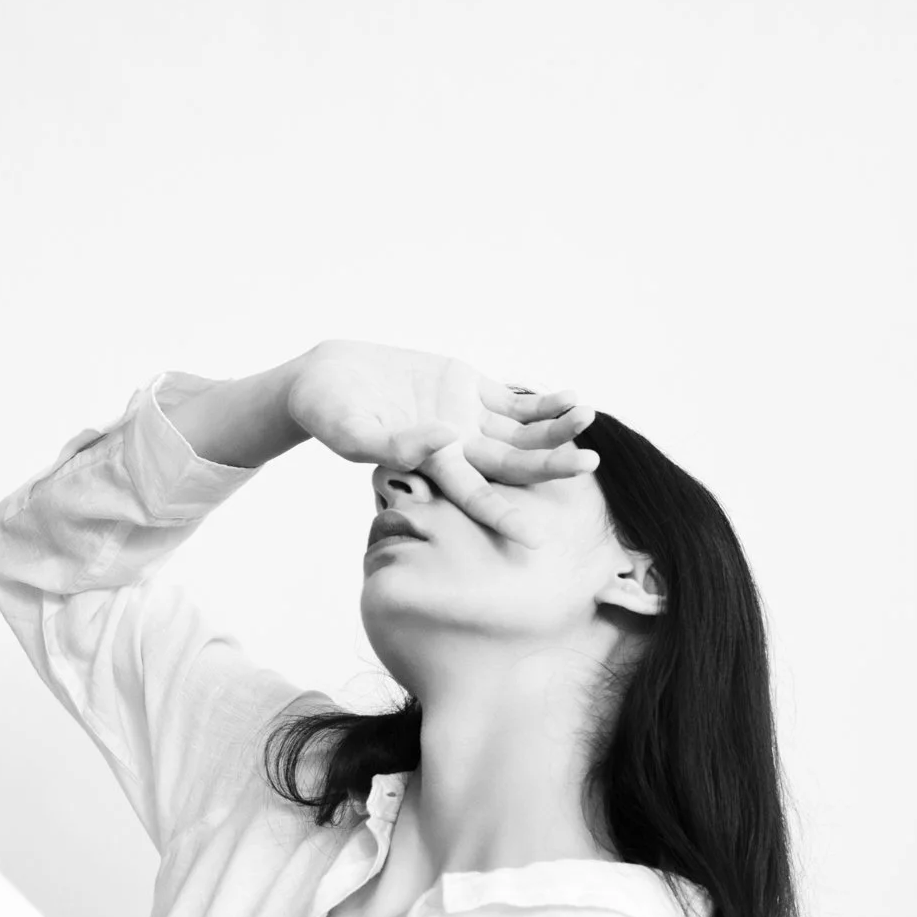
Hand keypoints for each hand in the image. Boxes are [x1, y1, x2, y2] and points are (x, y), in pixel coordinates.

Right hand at [285, 340, 598, 543]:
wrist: (326, 378)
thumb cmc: (329, 413)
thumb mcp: (353, 433)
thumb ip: (396, 443)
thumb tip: (445, 439)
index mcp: (431, 466)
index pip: (476, 497)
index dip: (505, 516)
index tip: (537, 538)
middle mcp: (456, 447)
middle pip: (513, 464)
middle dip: (551, 464)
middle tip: (589, 464)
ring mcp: (465, 416)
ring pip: (520, 430)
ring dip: (554, 428)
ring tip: (585, 416)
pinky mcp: (466, 386)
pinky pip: (514, 398)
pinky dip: (541, 401)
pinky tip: (570, 400)